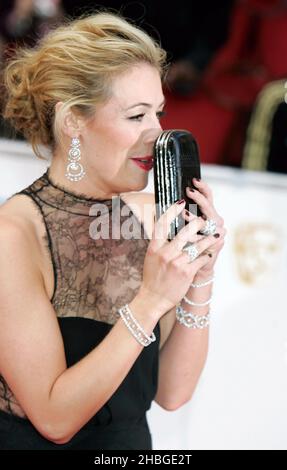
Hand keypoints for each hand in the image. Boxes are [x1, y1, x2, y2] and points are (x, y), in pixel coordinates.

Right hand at [139, 200, 219, 316]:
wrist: (153, 299)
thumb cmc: (152, 277)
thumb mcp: (151, 257)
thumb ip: (158, 243)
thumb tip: (163, 227)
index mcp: (155, 248)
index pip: (162, 224)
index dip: (172, 211)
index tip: (181, 202)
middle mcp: (165, 253)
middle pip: (184, 232)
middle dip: (197, 224)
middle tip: (205, 219)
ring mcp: (176, 263)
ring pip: (197, 245)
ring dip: (209, 238)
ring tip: (217, 234)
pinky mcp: (186, 273)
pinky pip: (201, 259)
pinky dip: (207, 255)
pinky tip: (211, 252)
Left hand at [183, 178, 225, 279]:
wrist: (193, 269)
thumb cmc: (184, 247)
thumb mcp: (179, 228)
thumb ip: (175, 215)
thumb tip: (161, 199)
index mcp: (207, 213)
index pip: (208, 196)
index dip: (203, 187)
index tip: (194, 179)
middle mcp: (215, 221)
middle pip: (209, 206)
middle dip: (199, 199)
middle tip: (188, 191)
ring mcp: (218, 233)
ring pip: (208, 222)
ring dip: (195, 218)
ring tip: (184, 213)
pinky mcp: (216, 245)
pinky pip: (206, 239)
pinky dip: (195, 238)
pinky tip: (187, 236)